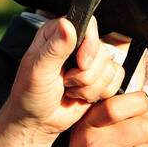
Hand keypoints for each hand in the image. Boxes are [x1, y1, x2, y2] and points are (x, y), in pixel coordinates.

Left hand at [0, 17, 125, 146]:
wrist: (38, 122)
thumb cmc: (31, 95)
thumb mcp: (38, 71)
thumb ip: (54, 48)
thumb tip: (67, 25)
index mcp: (58, 34)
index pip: (89, 25)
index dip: (90, 45)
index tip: (81, 63)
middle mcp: (77, 44)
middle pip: (102, 51)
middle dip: (86, 75)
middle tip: (66, 82)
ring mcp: (91, 61)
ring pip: (110, 68)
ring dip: (90, 87)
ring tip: (70, 90)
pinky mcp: (102, 77)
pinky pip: (116, 80)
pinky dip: (100, 93)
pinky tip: (81, 96)